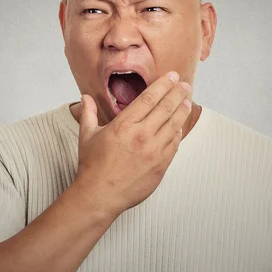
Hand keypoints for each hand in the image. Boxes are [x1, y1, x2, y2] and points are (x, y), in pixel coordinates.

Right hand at [73, 71, 191, 216]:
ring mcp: (153, 151)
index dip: (163, 84)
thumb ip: (88, 113)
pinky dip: (178, 132)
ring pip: (174, 124)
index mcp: (124, 125)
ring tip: (187, 101)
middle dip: (178, 93)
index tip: (172, 76)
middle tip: (185, 85)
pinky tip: (179, 126)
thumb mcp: (87, 135)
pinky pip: (174, 144)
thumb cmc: (92, 166)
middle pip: (166, 107)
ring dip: (182, 111)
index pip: (149, 98)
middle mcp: (141, 135)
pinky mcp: (160, 165)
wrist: (100, 196)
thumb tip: (85, 97)